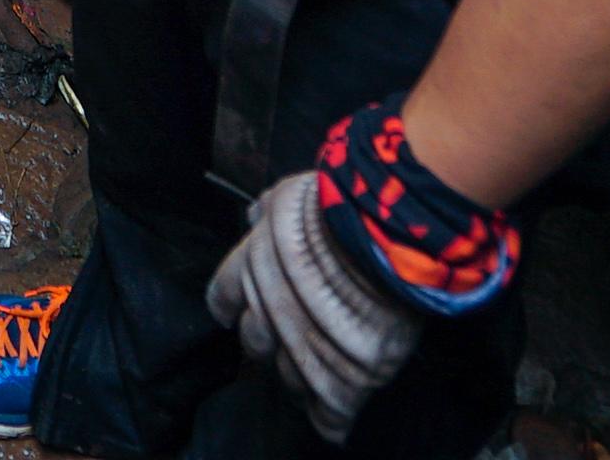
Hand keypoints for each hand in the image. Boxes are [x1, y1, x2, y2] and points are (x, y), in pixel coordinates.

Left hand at [208, 170, 419, 442]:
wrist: (386, 228)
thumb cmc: (340, 205)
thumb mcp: (294, 192)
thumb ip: (271, 210)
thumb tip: (256, 214)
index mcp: (251, 267)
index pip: (223, 298)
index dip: (232, 303)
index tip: (244, 305)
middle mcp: (270, 312)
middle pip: (253, 342)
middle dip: (265, 337)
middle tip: (288, 329)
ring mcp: (309, 349)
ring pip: (289, 378)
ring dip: (299, 371)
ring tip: (319, 359)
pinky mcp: (348, 378)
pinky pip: (330, 415)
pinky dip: (330, 417)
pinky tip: (331, 416)